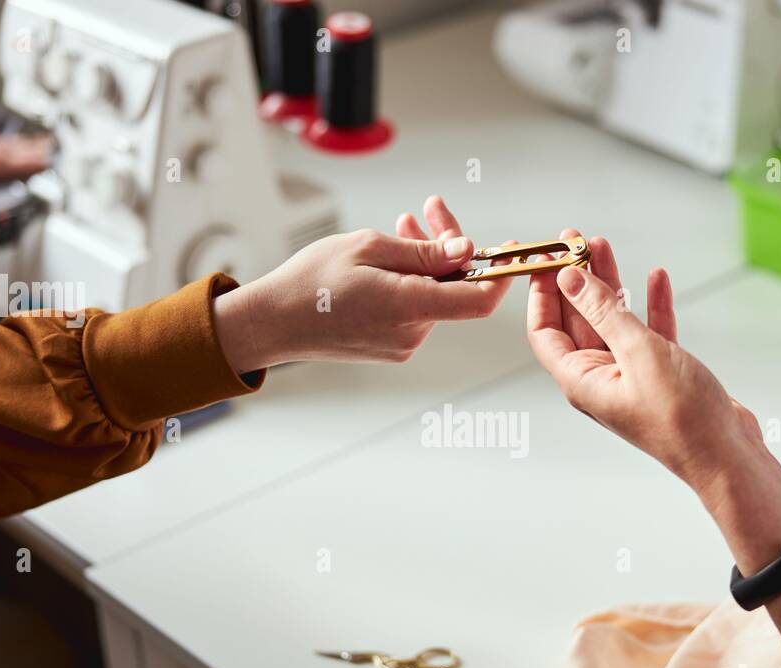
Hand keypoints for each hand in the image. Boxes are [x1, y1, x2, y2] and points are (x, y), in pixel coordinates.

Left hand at [0, 120, 50, 217]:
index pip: (15, 164)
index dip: (35, 165)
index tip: (54, 165)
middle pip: (15, 152)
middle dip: (35, 153)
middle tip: (56, 151)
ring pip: (5, 145)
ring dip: (23, 146)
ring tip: (40, 143)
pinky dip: (5, 143)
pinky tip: (3, 143)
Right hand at [214, 196, 511, 369]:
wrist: (272, 322)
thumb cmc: (310, 282)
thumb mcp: (368, 248)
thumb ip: (424, 251)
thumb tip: (466, 249)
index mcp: (410, 307)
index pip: (480, 299)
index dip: (500, 274)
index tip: (509, 250)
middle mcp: (413, 333)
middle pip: (454, 289)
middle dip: (448, 246)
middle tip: (431, 210)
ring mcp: (402, 343)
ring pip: (434, 295)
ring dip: (426, 260)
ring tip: (404, 225)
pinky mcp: (390, 345)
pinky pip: (415, 307)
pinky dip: (411, 281)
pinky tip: (390, 256)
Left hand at [525, 235, 761, 492]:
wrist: (725, 454)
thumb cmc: (681, 417)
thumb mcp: (638, 353)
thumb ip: (604, 312)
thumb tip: (572, 279)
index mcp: (582, 381)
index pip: (544, 332)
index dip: (541, 294)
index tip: (546, 258)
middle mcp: (601, 378)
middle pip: (577, 320)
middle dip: (575, 279)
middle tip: (576, 240)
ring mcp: (631, 375)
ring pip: (612, 321)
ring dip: (609, 284)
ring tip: (604, 245)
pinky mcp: (662, 373)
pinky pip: (649, 331)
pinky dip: (650, 304)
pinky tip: (655, 278)